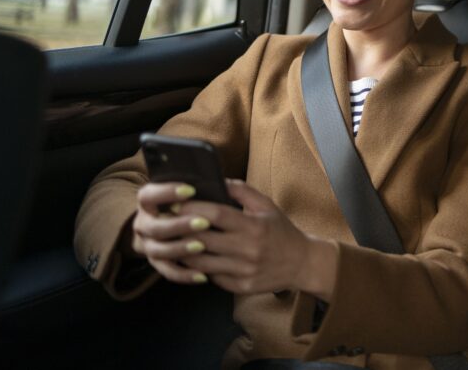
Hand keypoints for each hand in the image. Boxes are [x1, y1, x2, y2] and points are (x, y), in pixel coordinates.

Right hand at [130, 181, 214, 284]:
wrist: (167, 227)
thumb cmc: (187, 203)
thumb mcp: (190, 193)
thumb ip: (200, 187)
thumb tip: (222, 183)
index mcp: (148, 202)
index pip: (148, 195)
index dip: (166, 193)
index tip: (191, 190)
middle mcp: (143, 224)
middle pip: (154, 227)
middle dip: (179, 225)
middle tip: (204, 222)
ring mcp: (148, 245)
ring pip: (159, 251)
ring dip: (180, 249)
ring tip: (202, 246)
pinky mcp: (158, 263)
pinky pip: (168, 272)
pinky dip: (184, 274)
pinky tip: (203, 276)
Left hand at [177, 179, 338, 297]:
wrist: (301, 263)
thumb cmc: (281, 231)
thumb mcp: (267, 205)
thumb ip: (241, 191)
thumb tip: (216, 179)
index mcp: (254, 226)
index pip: (216, 214)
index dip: (192, 208)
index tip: (176, 203)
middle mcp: (248, 250)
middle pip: (202, 240)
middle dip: (180, 230)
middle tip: (165, 222)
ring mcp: (243, 271)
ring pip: (201, 263)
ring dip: (183, 252)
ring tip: (173, 242)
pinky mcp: (240, 287)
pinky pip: (211, 278)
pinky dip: (199, 269)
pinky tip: (191, 260)